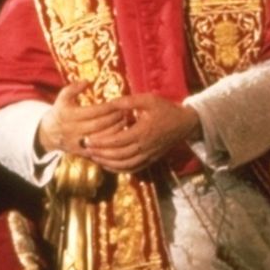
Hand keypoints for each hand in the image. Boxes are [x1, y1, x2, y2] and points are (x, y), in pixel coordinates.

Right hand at [37, 81, 128, 156]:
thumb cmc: (60, 112)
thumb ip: (73, 88)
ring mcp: (77, 142)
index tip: (118, 103)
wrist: (48, 134)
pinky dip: (110, 143)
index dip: (108, 107)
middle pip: (99, 125)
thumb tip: (87, 81)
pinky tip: (118, 135)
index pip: (94, 111)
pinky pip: (99, 149)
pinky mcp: (81, 152)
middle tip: (125, 112)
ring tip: (124, 121)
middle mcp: (73, 130)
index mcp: (68, 115)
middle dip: (115, 118)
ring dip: (116, 130)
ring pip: (101, 138)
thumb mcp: (62, 98)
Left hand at [80, 92, 200, 172]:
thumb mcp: (148, 100)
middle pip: (117, 155)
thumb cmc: (165, 109)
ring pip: (124, 165)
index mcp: (142, 132)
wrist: (184, 123)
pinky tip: (108, 165)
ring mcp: (148, 155)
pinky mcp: (150, 160)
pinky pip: (132, 169)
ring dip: (107, 163)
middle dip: (99, 153)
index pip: (117, 141)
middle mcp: (144, 147)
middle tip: (85, 149)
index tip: (87, 140)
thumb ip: (128, 101)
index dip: (100, 142)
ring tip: (93, 157)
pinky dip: (118, 170)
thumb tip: (109, 103)